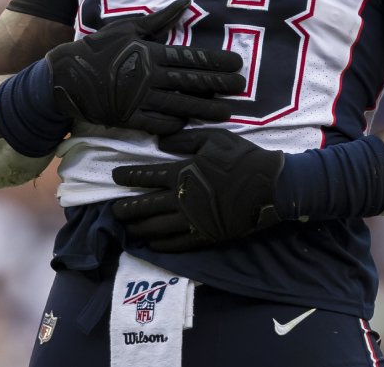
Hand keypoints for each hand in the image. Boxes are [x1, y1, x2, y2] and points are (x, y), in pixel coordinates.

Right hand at [46, 0, 245, 134]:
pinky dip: (175, 126)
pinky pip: (158, 124)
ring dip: (206, 109)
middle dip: (219, 85)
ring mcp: (138, 100)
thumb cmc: (99, 48)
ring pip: (180, 106)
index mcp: (148, 52)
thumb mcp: (127, 28)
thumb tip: (187, 3)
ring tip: (227, 112)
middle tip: (242, 87)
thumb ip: (160, 20)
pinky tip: (191, 125)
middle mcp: (147, 76)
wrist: (65, 77)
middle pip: (191, 82)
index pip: (190, 58)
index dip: (216, 62)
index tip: (237, 64)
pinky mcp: (128, 118)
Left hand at [112, 128, 283, 251]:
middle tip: (113, 210)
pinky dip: (161, 244)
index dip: (128, 176)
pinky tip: (152, 244)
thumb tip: (161, 141)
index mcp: (181, 172)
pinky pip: (176, 243)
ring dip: (138, 228)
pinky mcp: (204, 235)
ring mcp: (191, 220)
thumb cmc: (242, 159)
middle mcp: (181, 198)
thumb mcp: (215, 138)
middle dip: (125, 208)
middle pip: (144, 205)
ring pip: (155, 227)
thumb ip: (186, 138)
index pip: (146, 175)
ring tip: (126, 229)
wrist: (270, 187)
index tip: (115, 176)